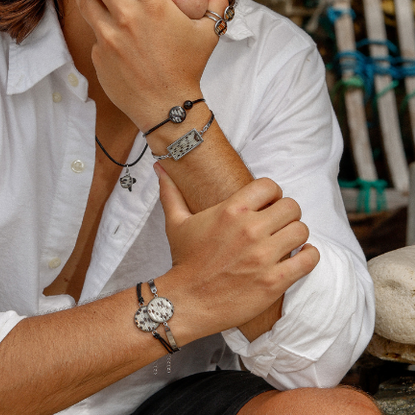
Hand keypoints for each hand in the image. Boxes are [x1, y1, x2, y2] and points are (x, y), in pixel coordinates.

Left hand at [65, 0, 229, 131]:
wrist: (166, 105)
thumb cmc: (188, 67)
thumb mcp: (208, 33)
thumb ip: (216, 3)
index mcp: (155, 6)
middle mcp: (128, 16)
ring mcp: (109, 35)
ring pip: (87, 2)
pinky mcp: (98, 52)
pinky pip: (95, 31)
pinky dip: (97, 23)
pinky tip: (99, 20)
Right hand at [156, 165, 316, 338]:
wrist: (188, 300)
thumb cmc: (184, 261)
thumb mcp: (176, 223)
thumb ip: (171, 193)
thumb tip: (161, 169)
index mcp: (230, 211)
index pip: (270, 186)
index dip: (271, 195)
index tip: (267, 206)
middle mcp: (250, 229)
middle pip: (292, 207)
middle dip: (286, 216)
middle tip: (277, 227)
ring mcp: (265, 255)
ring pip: (302, 230)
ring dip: (296, 236)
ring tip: (284, 244)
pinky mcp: (276, 279)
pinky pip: (310, 258)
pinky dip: (308, 257)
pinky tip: (296, 258)